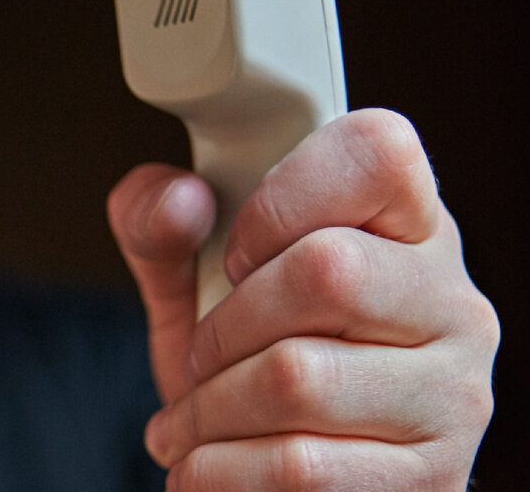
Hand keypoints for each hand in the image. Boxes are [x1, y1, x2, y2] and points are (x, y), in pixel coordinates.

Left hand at [108, 109, 498, 489]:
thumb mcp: (188, 281)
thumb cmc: (247, 360)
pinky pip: (299, 468)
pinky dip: (219, 471)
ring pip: (299, 378)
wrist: (289, 479)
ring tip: (193, 421)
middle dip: (224, 325)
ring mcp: (451, 393)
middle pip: (326, 270)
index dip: (285, 196)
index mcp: (404, 225)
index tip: (236, 252)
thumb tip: (180, 201)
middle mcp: (449, 300)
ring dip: (210, 408)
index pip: (379, 151)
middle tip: (200, 357)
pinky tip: (206, 465)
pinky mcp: (433, 477)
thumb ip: (157, 224)